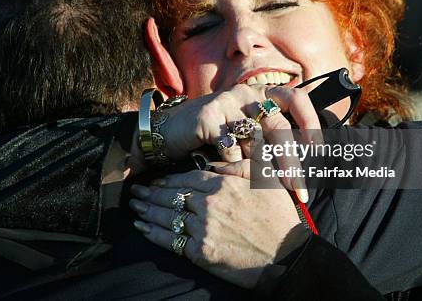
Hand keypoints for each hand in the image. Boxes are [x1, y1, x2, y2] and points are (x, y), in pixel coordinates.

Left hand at [129, 168, 300, 287]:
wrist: (286, 256)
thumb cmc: (279, 217)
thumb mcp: (266, 181)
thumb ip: (240, 166)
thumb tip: (216, 164)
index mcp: (222, 186)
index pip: (187, 178)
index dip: (169, 179)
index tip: (157, 181)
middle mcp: (208, 205)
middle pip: (172, 195)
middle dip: (151, 193)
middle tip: (136, 191)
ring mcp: (202, 229)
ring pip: (167, 215)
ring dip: (147, 210)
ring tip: (135, 207)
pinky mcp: (200, 252)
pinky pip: (171, 240)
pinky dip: (154, 233)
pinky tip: (143, 228)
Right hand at [137, 84, 320, 200]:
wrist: (170, 131)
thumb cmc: (213, 136)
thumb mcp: (244, 134)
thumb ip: (268, 142)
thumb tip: (301, 170)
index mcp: (261, 94)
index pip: (296, 99)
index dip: (310, 121)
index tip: (317, 148)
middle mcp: (247, 94)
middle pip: (279, 128)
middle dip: (290, 162)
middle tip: (299, 190)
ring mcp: (227, 102)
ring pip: (256, 141)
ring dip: (261, 169)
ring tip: (267, 190)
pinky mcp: (209, 115)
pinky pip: (230, 147)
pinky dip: (232, 164)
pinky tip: (227, 172)